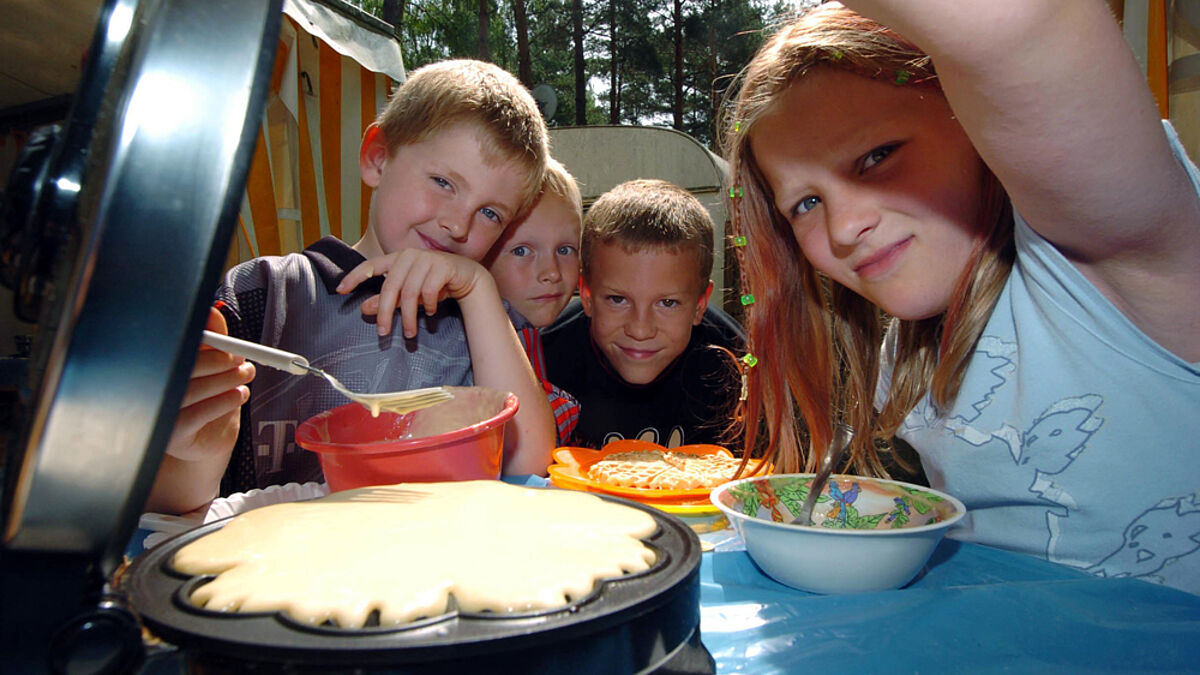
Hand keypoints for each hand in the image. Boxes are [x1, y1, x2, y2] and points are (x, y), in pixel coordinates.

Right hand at [163, 307, 253, 462]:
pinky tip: (239, 394)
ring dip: (226, 379)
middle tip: (241, 360)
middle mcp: (152, 387)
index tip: (224, 337)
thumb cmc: (206, 397)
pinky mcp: (171, 434)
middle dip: (218, 360)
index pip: (171, 345)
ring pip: (191, 390)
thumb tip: (211, 312)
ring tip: (245, 375)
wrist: (205, 440)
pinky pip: (197, 415)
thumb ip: (211, 338)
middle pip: (182, 366)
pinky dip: (223, 401)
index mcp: (157, 366)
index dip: (199, 337)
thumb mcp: (210, 363)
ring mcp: (160, 412)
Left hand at [337, 249, 488, 337]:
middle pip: (390, 286)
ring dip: (410, 316)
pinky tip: (431, 311)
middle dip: (386, 312)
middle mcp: (410, 256)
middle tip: (384, 332)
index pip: (371, 265)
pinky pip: (429, 290)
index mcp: (397, 258)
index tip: (340, 290)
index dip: (354, 276)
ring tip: (411, 332)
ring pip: (410, 292)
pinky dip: (428, 305)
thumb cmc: (435, 284)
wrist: (467, 277)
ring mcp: (427, 259)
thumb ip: (388, 300)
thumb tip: (364, 309)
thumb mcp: (409, 294)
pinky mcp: (442, 266)